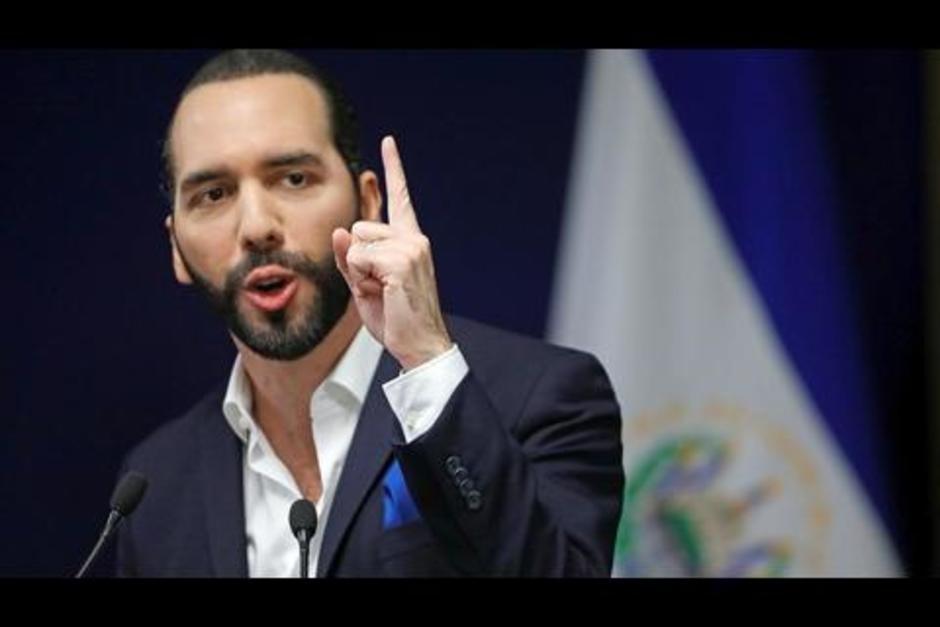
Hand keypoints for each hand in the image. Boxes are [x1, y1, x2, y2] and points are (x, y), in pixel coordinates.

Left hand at [332, 136, 451, 369]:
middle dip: (357, 261)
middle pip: (359, 228)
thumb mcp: (364, 286)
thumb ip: (350, 259)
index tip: (388, 143)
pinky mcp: (402, 260)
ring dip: (359, 272)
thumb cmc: (395, 318)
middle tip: (379, 288)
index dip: (394, 169)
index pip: (400, 199)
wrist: (419, 345)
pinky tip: (383, 293)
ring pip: (357, 243)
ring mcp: (411, 247)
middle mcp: (414, 238)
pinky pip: (359, 258)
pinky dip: (361, 279)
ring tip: (383, 292)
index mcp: (409, 241)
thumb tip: (340, 231)